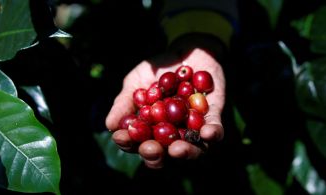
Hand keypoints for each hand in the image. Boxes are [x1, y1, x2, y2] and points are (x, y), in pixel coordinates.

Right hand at [105, 48, 225, 168]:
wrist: (188, 49)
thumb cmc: (159, 68)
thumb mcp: (136, 81)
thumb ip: (125, 102)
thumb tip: (110, 125)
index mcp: (151, 128)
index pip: (138, 143)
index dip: (129, 143)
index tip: (122, 137)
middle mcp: (172, 132)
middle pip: (164, 154)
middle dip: (155, 155)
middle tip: (150, 149)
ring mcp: (193, 126)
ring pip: (192, 149)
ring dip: (185, 152)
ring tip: (176, 150)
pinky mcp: (214, 115)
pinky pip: (216, 130)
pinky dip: (212, 134)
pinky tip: (206, 133)